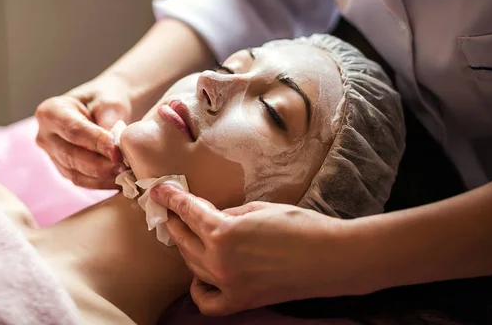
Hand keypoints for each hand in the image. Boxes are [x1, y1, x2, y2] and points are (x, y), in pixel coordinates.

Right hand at [35, 76, 131, 188]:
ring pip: (75, 173)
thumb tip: (113, 148)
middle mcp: (45, 135)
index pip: (73, 130)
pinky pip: (82, 181)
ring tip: (126, 174)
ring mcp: (52, 155)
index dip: (95, 142)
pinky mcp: (64, 169)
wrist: (105, 107)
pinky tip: (120, 180)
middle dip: (100, 164)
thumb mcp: (110, 103)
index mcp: (50, 112)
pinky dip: (102, 183)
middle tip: (125, 166)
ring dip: (102, 177)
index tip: (117, 151)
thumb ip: (110, 122)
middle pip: (71, 155)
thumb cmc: (106, 99)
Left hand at [151, 185, 357, 315]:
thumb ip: (229, 214)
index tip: (160, 190)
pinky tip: (200, 275)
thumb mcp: (259, 209)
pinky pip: (206, 301)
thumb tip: (211, 217)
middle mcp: (219, 261)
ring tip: (186, 233)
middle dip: (174, 221)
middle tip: (171, 208)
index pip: (188, 212)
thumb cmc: (300, 226)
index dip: (172, 198)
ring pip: (192, 266)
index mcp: (224, 232)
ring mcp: (228, 285)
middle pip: (184, 240)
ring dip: (186, 247)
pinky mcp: (241, 301)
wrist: (331, 259)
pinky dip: (198, 288)